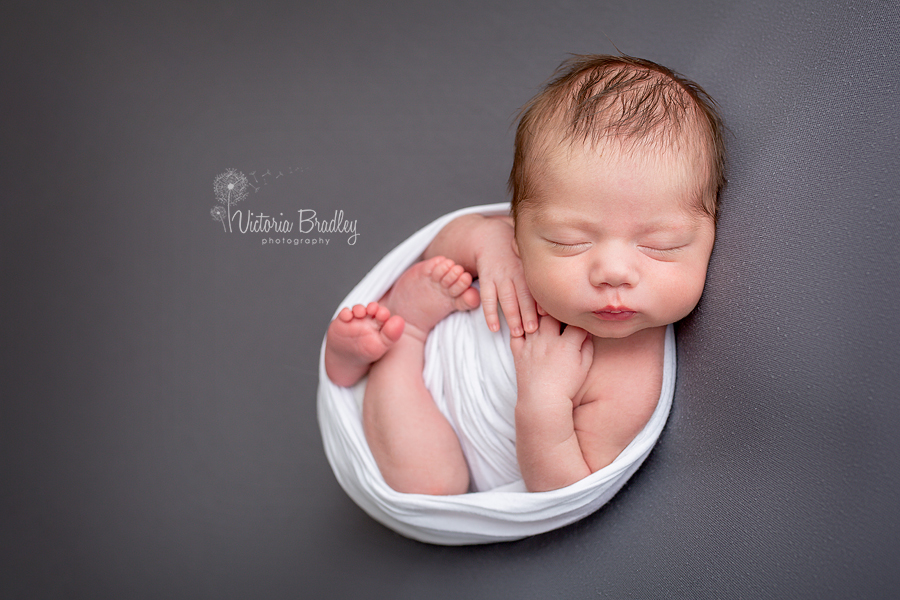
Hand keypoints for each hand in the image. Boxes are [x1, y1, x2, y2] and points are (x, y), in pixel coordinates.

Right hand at [474, 218, 538, 336]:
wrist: (491, 238)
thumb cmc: (517, 257)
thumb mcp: (532, 261)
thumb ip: (545, 277)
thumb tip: (565, 298)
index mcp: (529, 270)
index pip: (536, 287)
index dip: (541, 301)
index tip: (548, 316)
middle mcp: (516, 272)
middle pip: (522, 294)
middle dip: (527, 313)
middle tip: (533, 330)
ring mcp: (500, 276)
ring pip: (506, 298)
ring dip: (511, 316)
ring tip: (517, 333)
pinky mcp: (487, 279)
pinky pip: (488, 298)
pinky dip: (490, 314)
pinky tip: (494, 328)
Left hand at [509, 315, 593, 405]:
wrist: (542, 402)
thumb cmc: (566, 387)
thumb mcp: (584, 368)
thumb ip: (587, 347)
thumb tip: (587, 333)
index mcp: (566, 344)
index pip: (575, 322)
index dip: (580, 320)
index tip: (581, 322)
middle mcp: (547, 340)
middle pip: (551, 314)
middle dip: (557, 311)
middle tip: (560, 313)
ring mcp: (531, 345)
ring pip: (532, 319)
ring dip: (538, 315)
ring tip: (542, 315)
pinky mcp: (518, 351)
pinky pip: (515, 333)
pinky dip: (519, 328)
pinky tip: (525, 326)